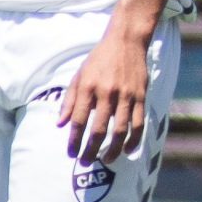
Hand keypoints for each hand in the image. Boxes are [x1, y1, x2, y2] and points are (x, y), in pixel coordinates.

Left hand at [61, 30, 149, 163]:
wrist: (126, 40)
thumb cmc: (100, 58)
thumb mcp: (79, 75)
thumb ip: (69, 101)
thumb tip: (60, 124)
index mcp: (88, 87)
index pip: (79, 121)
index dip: (73, 140)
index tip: (70, 153)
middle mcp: (107, 93)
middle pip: (98, 130)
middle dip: (90, 150)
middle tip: (85, 162)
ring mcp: (126, 95)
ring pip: (120, 130)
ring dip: (113, 149)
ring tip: (106, 159)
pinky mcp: (141, 96)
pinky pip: (139, 123)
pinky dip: (134, 139)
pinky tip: (128, 150)